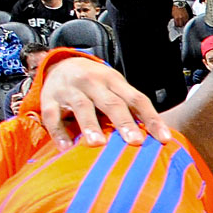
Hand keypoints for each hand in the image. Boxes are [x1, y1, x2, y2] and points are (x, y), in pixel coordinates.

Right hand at [38, 54, 170, 150]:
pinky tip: (66, 149)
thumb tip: (159, 139)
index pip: (137, 99)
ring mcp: (70, 89)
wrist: (61, 64)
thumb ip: (131, 109)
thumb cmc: (97, 85)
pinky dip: (59, 133)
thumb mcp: (115, 89)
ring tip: (98, 144)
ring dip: (90, 126)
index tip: (164, 139)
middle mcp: (93, 82)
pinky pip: (52, 116)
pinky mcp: (48, 98)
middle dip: (123, 122)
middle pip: (111, 103)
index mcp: (114, 81)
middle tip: (135, 141)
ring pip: (82, 107)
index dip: (151, 118)